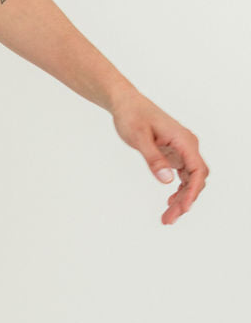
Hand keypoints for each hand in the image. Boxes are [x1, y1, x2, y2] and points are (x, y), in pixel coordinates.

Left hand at [110, 91, 208, 224]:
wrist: (126, 103)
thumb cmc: (132, 116)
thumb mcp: (139, 138)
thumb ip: (153, 159)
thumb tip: (167, 180)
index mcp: (184, 140)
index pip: (197, 170)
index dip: (193, 191)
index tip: (184, 208)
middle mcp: (187, 145)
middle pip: (196, 178)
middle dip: (186, 201)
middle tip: (169, 219)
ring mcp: (182, 150)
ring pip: (190, 179)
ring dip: (182, 199)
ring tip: (168, 217)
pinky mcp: (174, 153)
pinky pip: (183, 175)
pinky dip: (179, 190)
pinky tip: (170, 202)